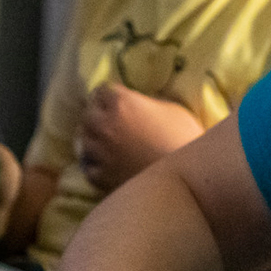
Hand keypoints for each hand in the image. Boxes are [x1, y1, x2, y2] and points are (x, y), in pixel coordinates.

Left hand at [77, 84, 204, 192]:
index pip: (102, 90)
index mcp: (122, 103)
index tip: (116, 99)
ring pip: (84, 140)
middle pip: (88, 114)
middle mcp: (105, 125)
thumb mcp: (173, 110)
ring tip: (106, 143)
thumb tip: (140, 107)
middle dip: (98, 115)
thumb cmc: (185, 140)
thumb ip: (149, 104)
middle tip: (110, 120)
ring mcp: (100, 152)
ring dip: (94, 139)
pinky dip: (96, 165)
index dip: (110, 95)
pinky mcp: (101, 177)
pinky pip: (89, 167)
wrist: (185, 179)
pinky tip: (106, 165)